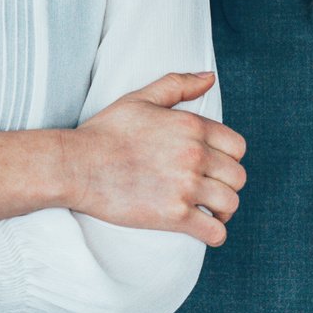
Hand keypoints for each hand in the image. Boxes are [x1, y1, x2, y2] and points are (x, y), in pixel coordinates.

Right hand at [65, 72, 245, 245]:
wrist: (75, 165)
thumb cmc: (104, 132)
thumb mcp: (139, 99)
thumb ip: (177, 84)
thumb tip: (210, 78)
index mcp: (191, 126)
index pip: (237, 147)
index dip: (228, 158)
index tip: (213, 167)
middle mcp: (194, 154)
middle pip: (237, 177)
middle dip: (226, 185)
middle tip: (209, 191)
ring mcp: (185, 186)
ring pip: (230, 203)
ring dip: (222, 210)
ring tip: (208, 211)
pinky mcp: (174, 215)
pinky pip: (214, 231)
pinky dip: (214, 234)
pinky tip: (204, 230)